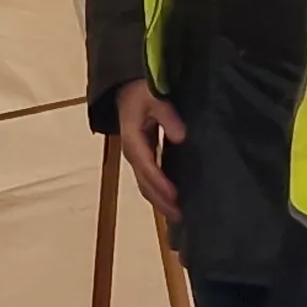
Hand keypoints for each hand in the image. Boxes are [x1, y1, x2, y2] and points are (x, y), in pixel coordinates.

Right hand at [112, 80, 185, 221]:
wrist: (125, 91)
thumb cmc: (141, 94)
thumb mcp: (154, 98)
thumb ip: (167, 117)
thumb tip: (181, 137)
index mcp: (133, 140)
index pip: (148, 166)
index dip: (161, 183)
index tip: (175, 196)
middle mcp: (132, 154)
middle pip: (144, 183)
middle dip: (160, 201)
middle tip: (179, 216)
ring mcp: (135, 158)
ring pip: (144, 186)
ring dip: (159, 202)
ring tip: (177, 215)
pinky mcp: (141, 159)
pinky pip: (147, 180)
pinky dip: (158, 193)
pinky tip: (170, 201)